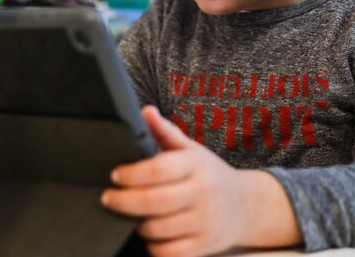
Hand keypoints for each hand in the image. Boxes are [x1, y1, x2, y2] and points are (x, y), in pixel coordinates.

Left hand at [100, 105, 246, 256]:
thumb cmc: (209, 174)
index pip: (158, 169)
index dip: (131, 174)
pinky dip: (153, 246)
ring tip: (131, 215)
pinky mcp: (204, 246)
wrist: (246, 206)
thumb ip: (165, 131)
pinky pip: (169, 252)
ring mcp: (205, 221)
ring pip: (158, 229)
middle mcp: (202, 192)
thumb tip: (146, 111)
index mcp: (195, 165)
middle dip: (123, 202)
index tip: (115, 175)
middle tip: (108, 198)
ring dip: (136, 224)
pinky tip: (151, 234)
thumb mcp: (191, 149)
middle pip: (154, 201)